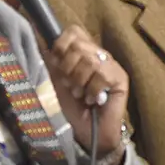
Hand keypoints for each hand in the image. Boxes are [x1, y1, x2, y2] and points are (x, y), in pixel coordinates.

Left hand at [42, 25, 129, 154]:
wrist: (88, 132)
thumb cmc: (74, 108)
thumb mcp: (57, 81)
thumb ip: (52, 61)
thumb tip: (43, 41)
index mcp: (83, 52)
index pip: (73, 31)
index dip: (61, 46)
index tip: (58, 66)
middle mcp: (98, 54)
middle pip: (78, 46)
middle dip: (68, 69)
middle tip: (71, 86)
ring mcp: (111, 65)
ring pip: (90, 61)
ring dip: (79, 82)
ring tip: (81, 95)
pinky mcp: (120, 78)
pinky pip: (102, 75)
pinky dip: (92, 90)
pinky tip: (93, 99)